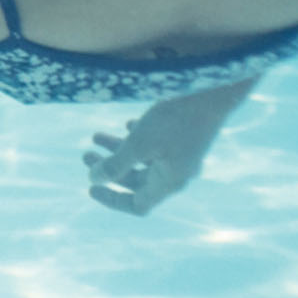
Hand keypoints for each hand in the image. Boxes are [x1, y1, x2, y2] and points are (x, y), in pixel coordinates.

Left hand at [84, 99, 219, 215]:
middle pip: (137, 182)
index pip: (138, 205)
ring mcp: (182, 156)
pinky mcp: (185, 138)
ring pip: (143, 161)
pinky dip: (137, 139)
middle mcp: (176, 173)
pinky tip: (127, 126)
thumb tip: (93, 179)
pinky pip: (156, 146)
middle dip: (109, 170)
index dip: (113, 200)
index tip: (90, 187)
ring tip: (95, 136)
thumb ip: (117, 163)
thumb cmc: (175, 119)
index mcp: (168, 182)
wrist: (212, 92)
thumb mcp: (140, 142)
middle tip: (85, 155)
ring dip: (118, 151)